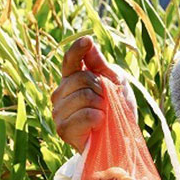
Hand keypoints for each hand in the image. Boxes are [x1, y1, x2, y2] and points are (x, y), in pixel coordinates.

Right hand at [50, 36, 122, 152]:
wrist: (121, 139)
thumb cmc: (117, 109)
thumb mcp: (114, 82)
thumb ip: (100, 64)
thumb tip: (89, 41)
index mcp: (71, 79)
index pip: (69, 61)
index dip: (77, 50)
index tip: (87, 41)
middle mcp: (60, 94)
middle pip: (81, 78)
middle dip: (101, 88)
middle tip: (107, 101)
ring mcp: (59, 112)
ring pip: (83, 96)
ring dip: (101, 105)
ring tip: (103, 114)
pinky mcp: (63, 130)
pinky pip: (83, 115)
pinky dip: (97, 118)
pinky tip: (99, 123)